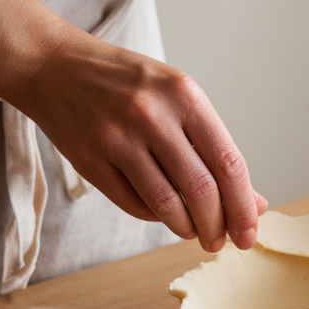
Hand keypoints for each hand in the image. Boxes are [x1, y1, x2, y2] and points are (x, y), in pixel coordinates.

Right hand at [18, 25, 266, 252]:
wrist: (54, 66)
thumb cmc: (129, 87)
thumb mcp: (180, 102)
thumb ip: (216, 151)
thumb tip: (254, 204)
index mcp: (185, 96)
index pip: (229, 164)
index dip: (243, 207)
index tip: (249, 234)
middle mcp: (152, 115)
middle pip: (202, 191)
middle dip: (218, 227)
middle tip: (221, 242)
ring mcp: (117, 137)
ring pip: (168, 205)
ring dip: (188, 229)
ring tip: (194, 232)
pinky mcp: (89, 159)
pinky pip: (135, 205)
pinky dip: (156, 217)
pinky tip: (162, 212)